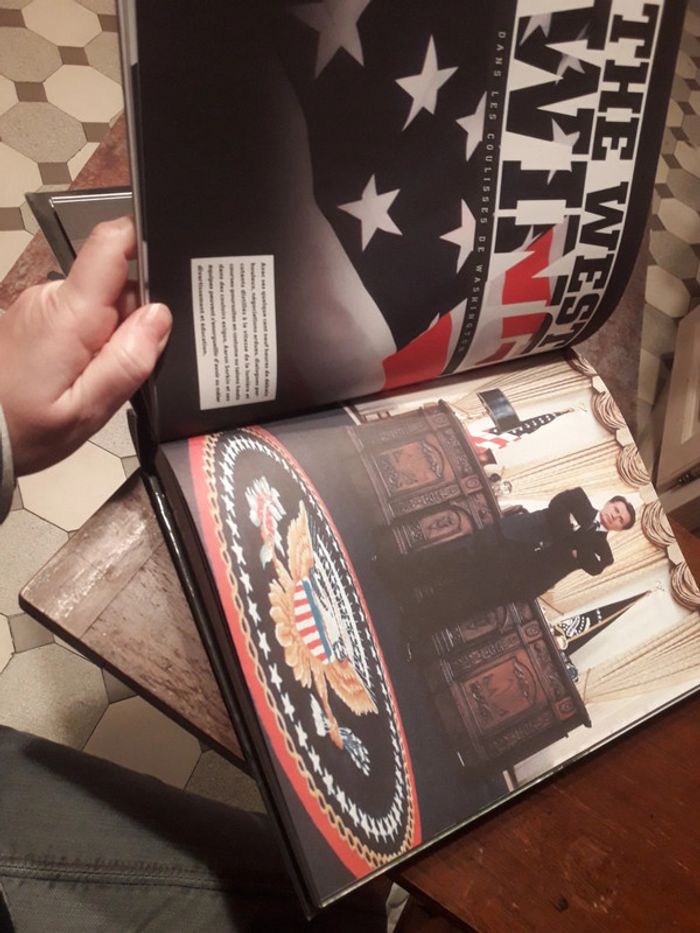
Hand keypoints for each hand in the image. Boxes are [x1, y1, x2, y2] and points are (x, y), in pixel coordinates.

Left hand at [0, 216, 171, 475]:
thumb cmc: (25, 428)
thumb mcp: (88, 410)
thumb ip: (127, 362)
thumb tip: (160, 317)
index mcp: (69, 314)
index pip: (110, 243)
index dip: (143, 243)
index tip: (168, 266)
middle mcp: (51, 298)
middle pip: (116, 280)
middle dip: (136, 314)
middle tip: (132, 361)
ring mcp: (41, 306)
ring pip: (101, 301)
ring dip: (114, 332)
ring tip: (101, 376)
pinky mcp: (37, 318)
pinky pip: (81, 315)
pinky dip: (95, 339)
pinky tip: (85, 373)